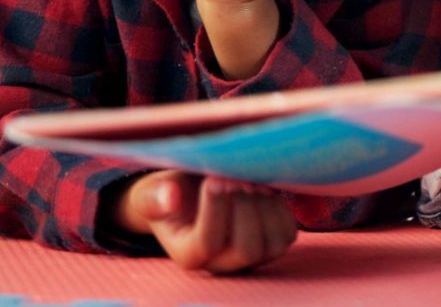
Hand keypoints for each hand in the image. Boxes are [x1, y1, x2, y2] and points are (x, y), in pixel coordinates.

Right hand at [114, 171, 297, 272]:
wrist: (194, 191)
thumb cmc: (173, 191)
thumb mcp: (153, 190)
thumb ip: (154, 196)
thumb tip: (170, 197)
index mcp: (188, 254)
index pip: (207, 244)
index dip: (214, 210)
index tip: (213, 179)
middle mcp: (222, 263)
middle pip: (247, 249)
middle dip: (244, 208)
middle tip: (234, 177)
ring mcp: (251, 256)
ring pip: (273, 244)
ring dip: (264, 206)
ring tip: (246, 179)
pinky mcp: (273, 243)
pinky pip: (287, 232)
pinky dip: (279, 207)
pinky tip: (261, 186)